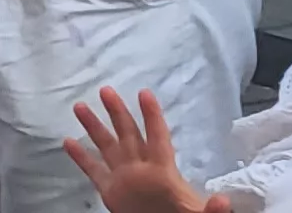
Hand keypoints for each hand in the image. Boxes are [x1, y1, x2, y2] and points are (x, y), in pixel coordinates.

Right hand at [61, 89, 226, 212]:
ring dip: (94, 127)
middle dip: (117, 113)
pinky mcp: (111, 192)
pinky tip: (68, 141)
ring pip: (107, 147)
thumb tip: (224, 200)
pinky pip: (93, 171)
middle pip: (128, 135)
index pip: (156, 137)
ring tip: (80, 106)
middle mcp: (140, 169)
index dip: (152, 116)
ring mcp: (124, 179)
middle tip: (106, 90)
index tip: (144, 92)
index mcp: (162, 171)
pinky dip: (81, 157)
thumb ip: (211, 209)